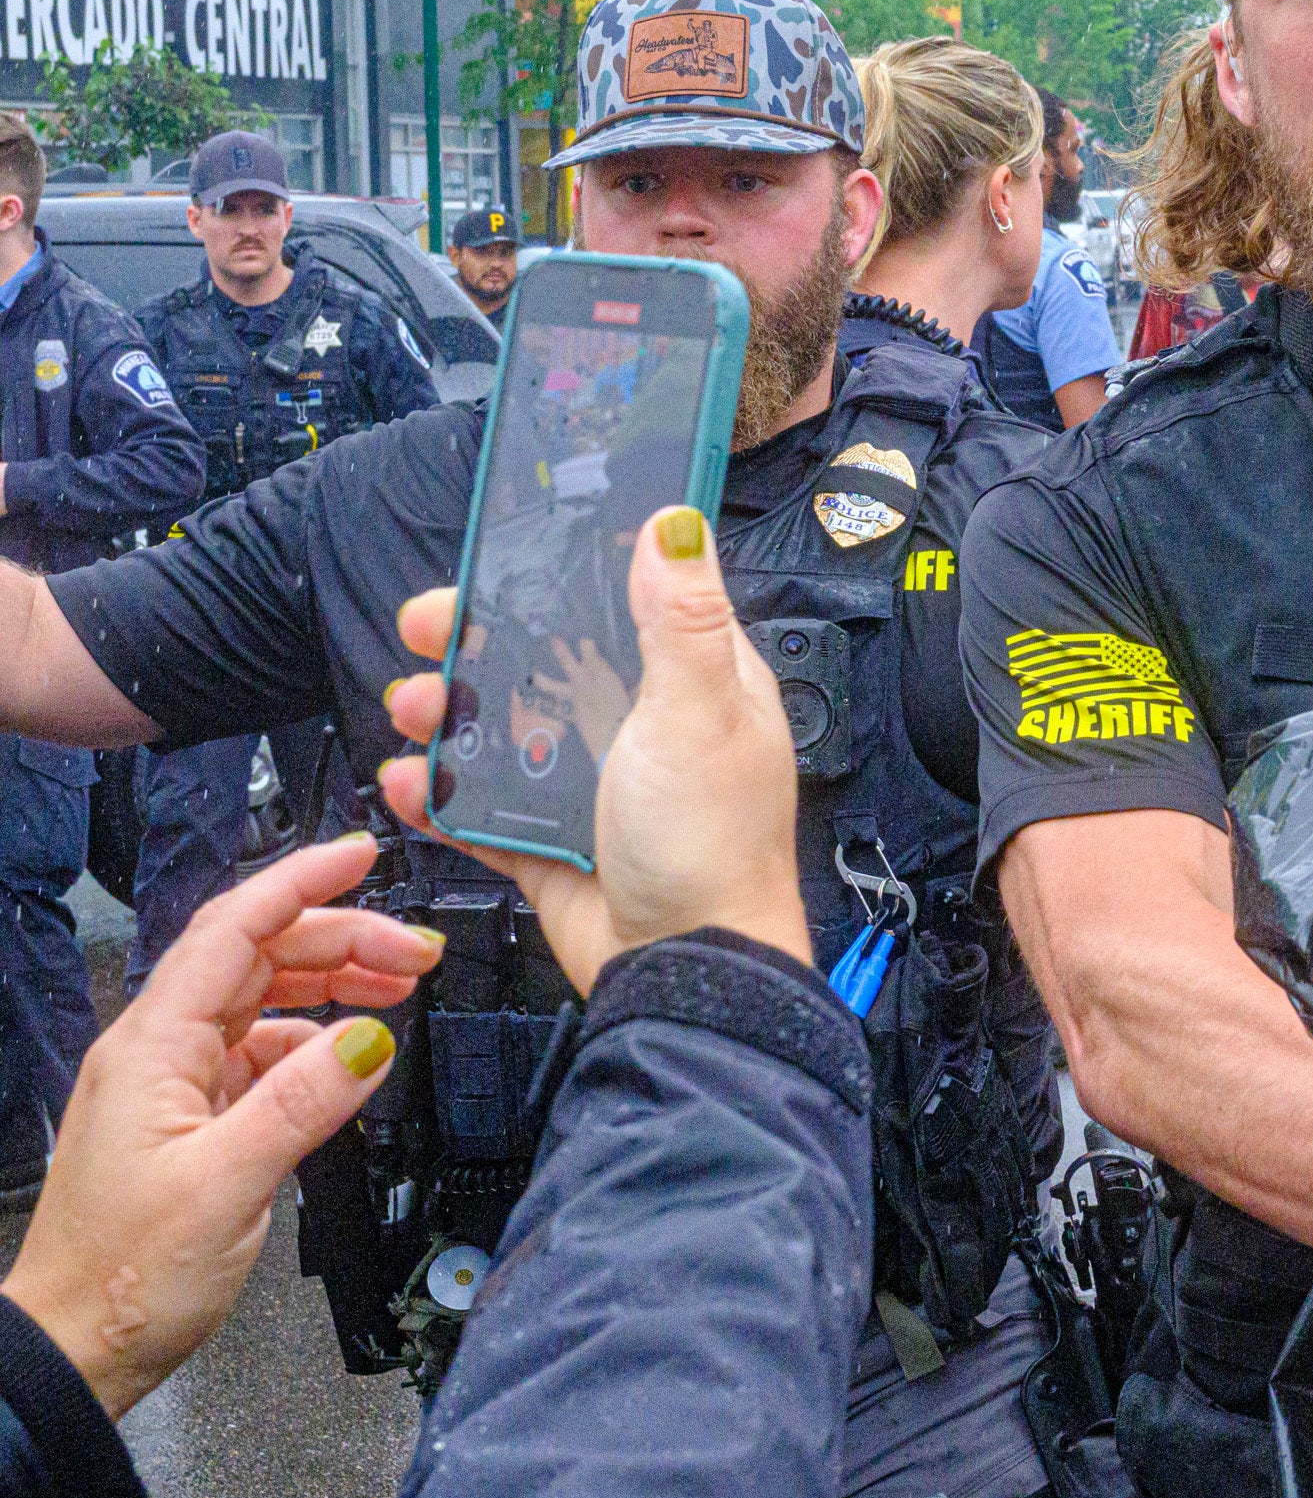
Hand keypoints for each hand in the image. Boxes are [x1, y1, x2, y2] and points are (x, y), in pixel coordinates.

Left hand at [1, 835, 434, 1416]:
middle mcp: (154, 1055)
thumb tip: (370, 1038)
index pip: (233, 931)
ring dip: (331, 985)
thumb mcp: (227, 1184)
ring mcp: (170, 1087)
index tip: (364, 853)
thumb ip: (302, 1102)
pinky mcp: (188, 1122)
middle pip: (254, 958)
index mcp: (151, 1050)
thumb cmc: (125, 1277)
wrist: (75, 1347)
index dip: (301, 882)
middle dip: (339, 937)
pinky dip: (313, 1041)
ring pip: (259, 1002)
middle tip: (418, 950)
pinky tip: (349, 1058)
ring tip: (400, 988)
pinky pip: (256, 1053)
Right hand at [377, 506, 812, 987]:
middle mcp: (642, 728)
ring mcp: (595, 787)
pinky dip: (442, 796)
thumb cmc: (714, 847)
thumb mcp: (696, 714)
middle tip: (424, 629)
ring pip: (505, 730)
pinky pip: (483, 807)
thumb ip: (680, 621)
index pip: (623, 603)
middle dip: (478, 642)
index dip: (560, 577)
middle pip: (545, 661)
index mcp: (692, 685)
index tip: (499, 558)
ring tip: (413, 709)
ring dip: (449, 714)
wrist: (686, 971)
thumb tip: (678, 526)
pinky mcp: (553, 844)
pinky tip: (412, 783)